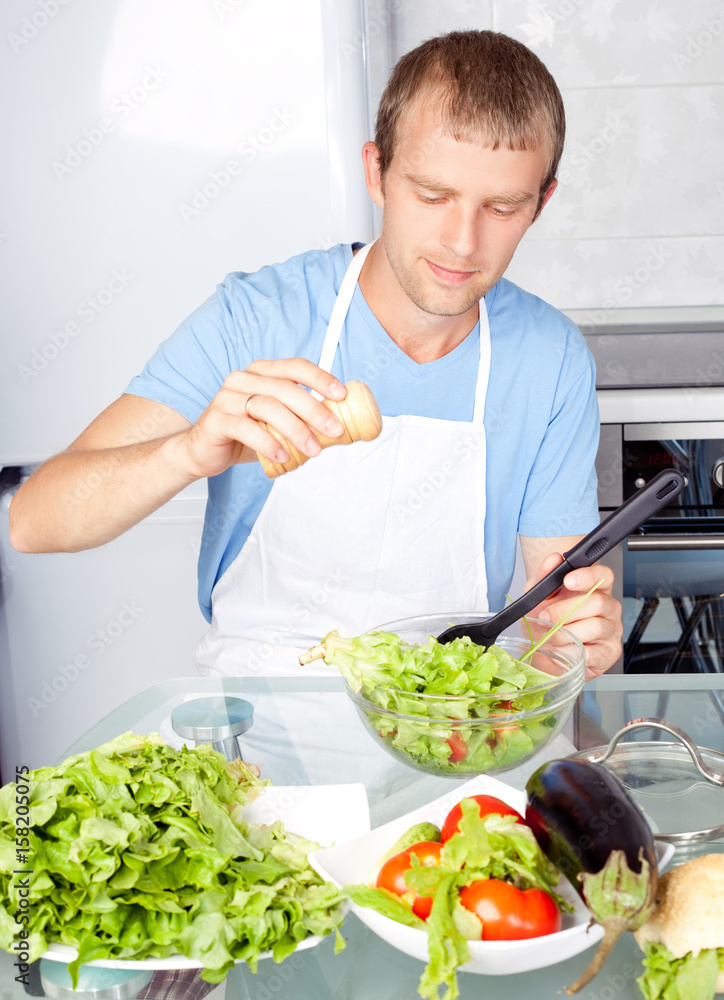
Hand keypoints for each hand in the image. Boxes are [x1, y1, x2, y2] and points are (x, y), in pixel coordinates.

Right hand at [180, 358, 347, 478]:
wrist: (201, 452)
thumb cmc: (242, 436)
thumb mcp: (276, 426)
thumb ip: (301, 422)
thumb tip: (340, 428)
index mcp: (261, 373)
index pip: (294, 367)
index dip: (320, 378)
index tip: (341, 395)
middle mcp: (243, 379)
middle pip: (285, 389)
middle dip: (314, 410)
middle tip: (334, 430)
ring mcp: (227, 398)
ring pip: (268, 407)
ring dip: (296, 430)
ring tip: (312, 450)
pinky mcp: (216, 420)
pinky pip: (247, 429)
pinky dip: (269, 443)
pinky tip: (283, 456)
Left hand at [525, 554, 622, 678]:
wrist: (547, 653)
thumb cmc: (548, 622)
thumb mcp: (540, 596)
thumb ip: (545, 576)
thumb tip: (554, 559)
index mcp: (596, 588)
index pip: (604, 575)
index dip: (588, 576)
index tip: (568, 581)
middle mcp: (608, 607)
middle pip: (597, 602)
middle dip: (565, 611)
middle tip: (546, 617)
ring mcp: (612, 629)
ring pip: (595, 626)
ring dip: (566, 633)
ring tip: (552, 637)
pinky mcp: (610, 652)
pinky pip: (593, 651)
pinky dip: (572, 651)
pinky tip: (564, 650)